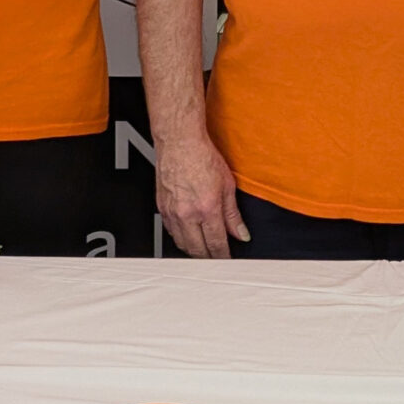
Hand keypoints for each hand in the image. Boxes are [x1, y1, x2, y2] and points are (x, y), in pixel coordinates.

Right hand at [154, 128, 248, 258]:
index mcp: (207, 209)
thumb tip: (241, 232)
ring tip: (204, 251)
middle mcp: (188, 214)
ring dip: (194, 251)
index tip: (228, 260)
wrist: (179, 143)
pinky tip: (188, 237)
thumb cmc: (201, 157)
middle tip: (217, 259)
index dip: (224, 256)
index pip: (217, 243)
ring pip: (182, 244)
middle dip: (209, 259)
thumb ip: (233, 214)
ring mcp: (172, 212)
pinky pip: (171, 232)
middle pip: (198, 250)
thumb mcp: (227, 185)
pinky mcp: (162, 208)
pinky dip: (180, 239)